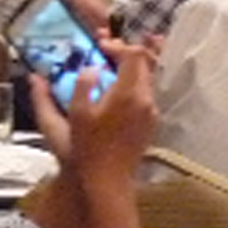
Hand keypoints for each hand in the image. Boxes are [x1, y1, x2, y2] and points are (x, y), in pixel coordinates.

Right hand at [30, 35, 156, 186]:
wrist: (107, 182)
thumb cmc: (87, 150)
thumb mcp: (76, 115)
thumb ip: (82, 84)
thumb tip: (89, 67)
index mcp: (129, 94)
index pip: (134, 55)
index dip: (118, 45)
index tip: (100, 45)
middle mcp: (146, 99)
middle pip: (144, 63)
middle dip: (124, 53)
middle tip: (103, 52)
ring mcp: (151, 112)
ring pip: (146, 78)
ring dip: (128, 69)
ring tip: (107, 69)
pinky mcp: (150, 122)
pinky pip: (145, 94)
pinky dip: (132, 84)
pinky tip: (113, 90)